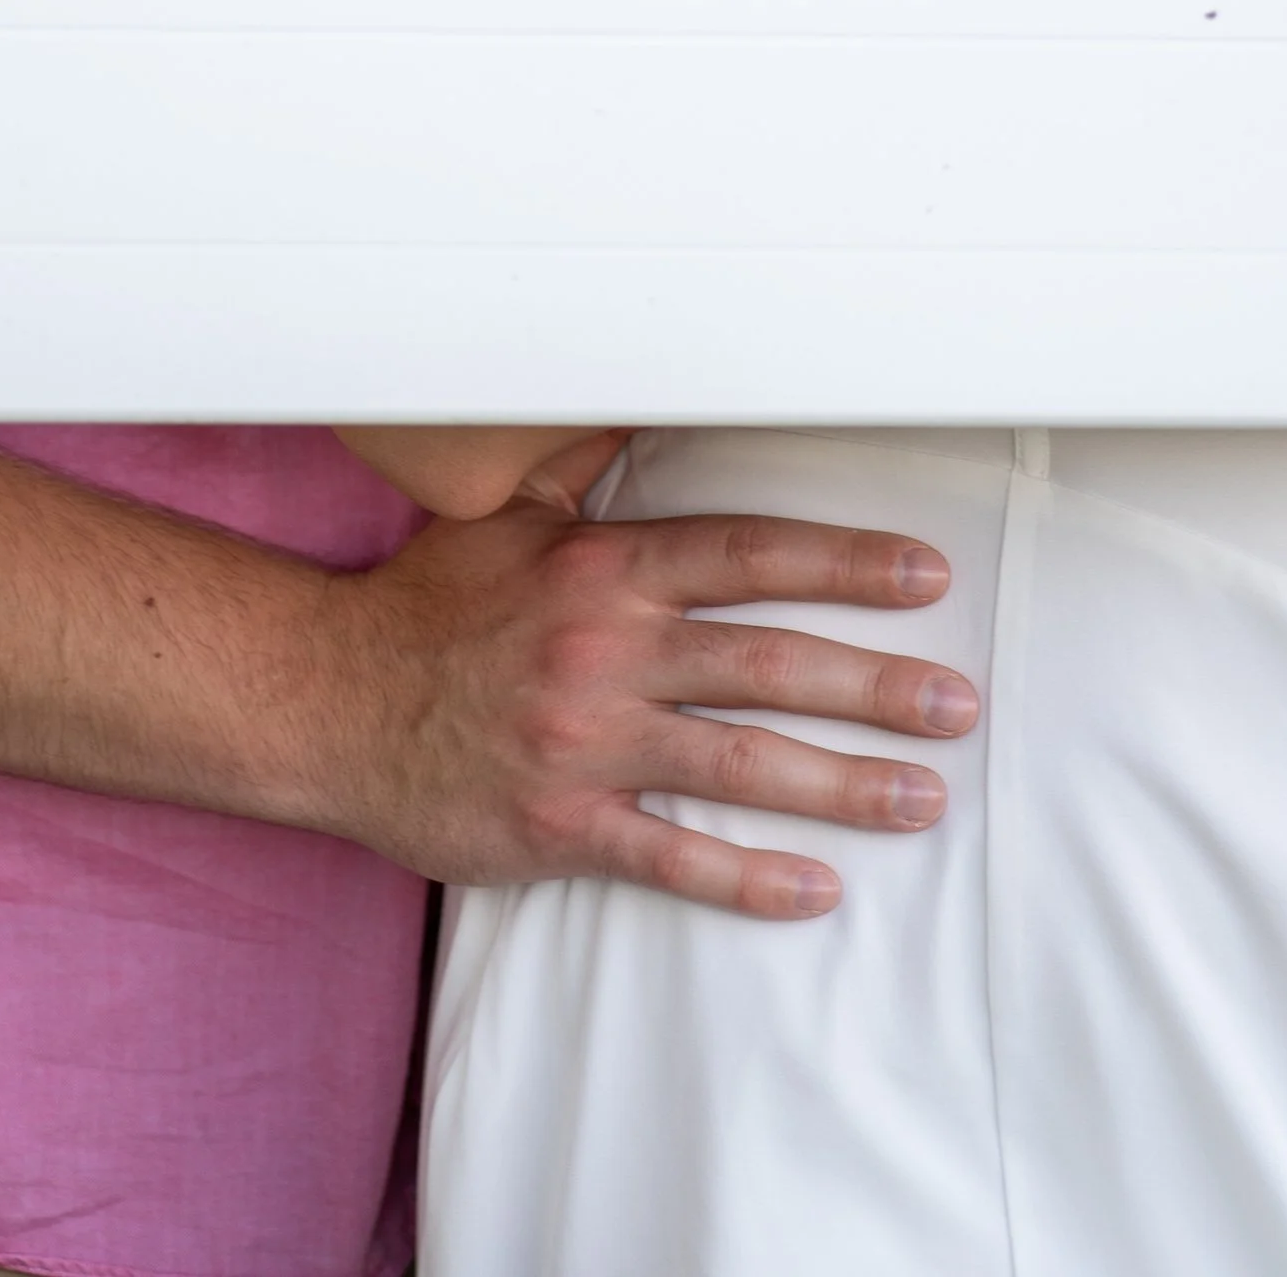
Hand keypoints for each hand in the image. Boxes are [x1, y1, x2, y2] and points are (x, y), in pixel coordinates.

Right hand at [295, 449, 978, 916]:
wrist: (328, 702)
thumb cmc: (428, 606)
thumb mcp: (510, 514)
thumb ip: (591, 467)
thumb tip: (653, 398)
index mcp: (605, 569)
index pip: (750, 555)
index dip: (845, 562)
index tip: (925, 577)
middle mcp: (607, 649)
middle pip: (770, 662)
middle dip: (875, 685)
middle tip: (958, 704)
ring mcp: (586, 741)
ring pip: (739, 764)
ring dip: (842, 784)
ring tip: (922, 798)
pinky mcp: (560, 824)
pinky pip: (671, 855)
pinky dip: (748, 877)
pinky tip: (818, 888)